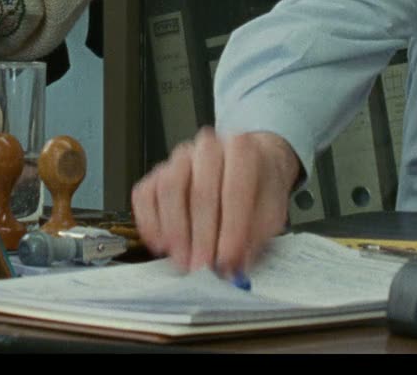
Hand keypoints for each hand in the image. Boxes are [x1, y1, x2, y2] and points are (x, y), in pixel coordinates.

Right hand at [130, 128, 300, 277]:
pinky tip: (163, 245)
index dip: (231, 230)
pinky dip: (150, 223)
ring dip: (175, 232)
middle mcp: (208, 149)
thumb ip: (256, 236)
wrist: (249, 165)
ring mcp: (180, 158)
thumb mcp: (271, 211)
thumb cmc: (258, 188)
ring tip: (184, 261)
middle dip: (201, 237)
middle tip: (203, 268)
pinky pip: (145, 195)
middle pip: (200, 191)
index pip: (234, 190)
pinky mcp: (158, 172)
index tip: (228, 260)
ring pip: (169, 190)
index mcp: (241, 150)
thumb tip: (236, 264)